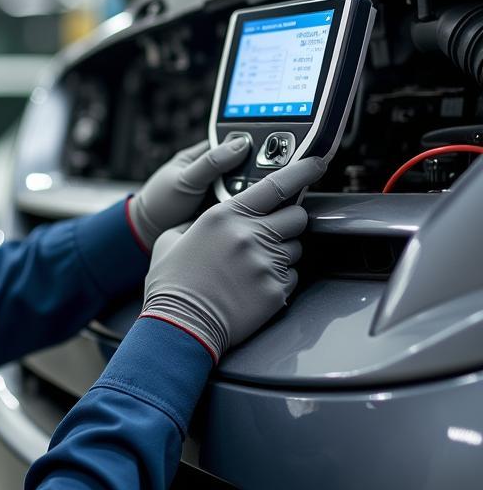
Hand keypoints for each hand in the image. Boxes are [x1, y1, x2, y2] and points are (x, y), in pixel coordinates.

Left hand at [128, 138, 250, 250]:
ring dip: (250, 193)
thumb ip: (211, 163)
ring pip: (246, 188)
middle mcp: (215, 172)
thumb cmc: (160, 201)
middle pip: (244, 167)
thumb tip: (240, 144)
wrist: (149, 233)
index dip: (251, 147)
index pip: (235, 143)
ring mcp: (220, 192)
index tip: (267, 153)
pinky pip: (241, 206)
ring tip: (252, 198)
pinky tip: (250, 212)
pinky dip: (245, 209)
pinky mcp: (224, 210)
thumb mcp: (185, 179)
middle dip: (253, 175)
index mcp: (203, 155)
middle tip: (260, 181)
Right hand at [141, 156, 326, 360]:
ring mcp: (266, 264)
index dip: (303, 171)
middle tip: (271, 234)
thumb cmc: (172, 284)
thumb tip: (208, 219)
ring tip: (253, 268)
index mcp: (225, 217)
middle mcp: (250, 236)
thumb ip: (196, 222)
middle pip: (297, 217)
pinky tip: (253, 288)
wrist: (179, 325)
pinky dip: (279, 280)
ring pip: (297, 248)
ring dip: (283, 253)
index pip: (276, 185)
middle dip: (288, 222)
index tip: (317, 164)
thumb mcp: (172, 239)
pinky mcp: (276, 291)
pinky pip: (293, 277)